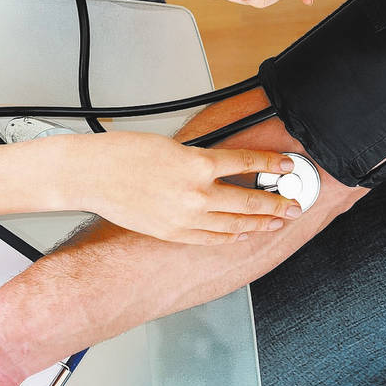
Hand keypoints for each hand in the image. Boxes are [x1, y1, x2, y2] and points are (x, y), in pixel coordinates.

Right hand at [54, 131, 302, 243]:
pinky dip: (230, 237)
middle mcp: (196, 194)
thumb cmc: (124, 153)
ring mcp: (185, 218)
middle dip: (276, 203)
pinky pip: (211, 239)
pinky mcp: (173, 233)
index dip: (272, 166)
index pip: (246, 165)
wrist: (93, 174)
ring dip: (259, 223)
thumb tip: (222, 167)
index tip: (287, 167)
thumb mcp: (171, 146)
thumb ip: (199, 159)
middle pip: (248, 201)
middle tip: (293, 203)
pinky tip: (241, 234)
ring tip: (276, 221)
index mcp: (197, 164)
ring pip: (234, 224)